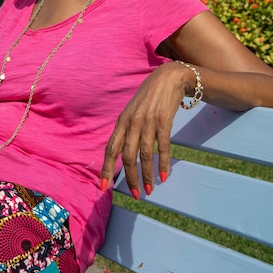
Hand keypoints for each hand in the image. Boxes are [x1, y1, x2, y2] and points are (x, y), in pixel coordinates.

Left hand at [99, 62, 187, 198]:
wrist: (168, 78)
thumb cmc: (148, 98)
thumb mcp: (132, 112)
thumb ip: (126, 131)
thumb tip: (121, 156)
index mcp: (122, 122)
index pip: (111, 150)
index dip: (106, 170)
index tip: (104, 188)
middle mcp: (132, 123)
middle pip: (128, 156)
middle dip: (130, 178)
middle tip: (135, 195)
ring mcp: (148, 122)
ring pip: (145, 155)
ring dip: (147, 175)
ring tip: (149, 190)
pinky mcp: (164, 121)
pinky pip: (162, 147)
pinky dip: (163, 164)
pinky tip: (164, 176)